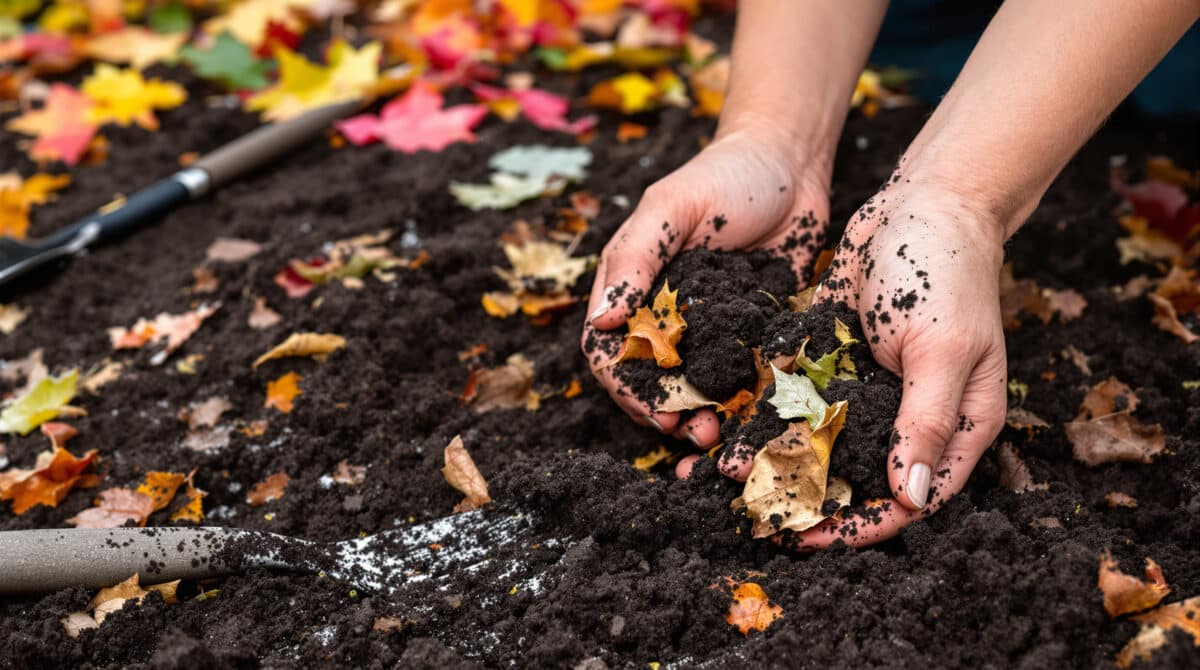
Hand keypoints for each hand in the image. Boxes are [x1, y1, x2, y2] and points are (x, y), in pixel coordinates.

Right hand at [582, 122, 831, 446]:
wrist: (793, 164)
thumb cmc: (723, 177)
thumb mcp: (671, 208)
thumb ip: (635, 259)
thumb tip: (603, 321)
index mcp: (635, 287)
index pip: (610, 350)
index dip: (624, 385)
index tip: (652, 408)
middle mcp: (668, 314)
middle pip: (650, 380)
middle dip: (664, 411)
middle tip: (690, 432)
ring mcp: (711, 328)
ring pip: (695, 387)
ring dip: (701, 416)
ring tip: (717, 435)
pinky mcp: (753, 332)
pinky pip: (743, 375)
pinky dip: (742, 401)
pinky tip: (753, 416)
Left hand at [768, 182, 1007, 548]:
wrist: (918, 201)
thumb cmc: (947, 272)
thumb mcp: (943, 349)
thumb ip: (925, 421)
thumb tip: (910, 497)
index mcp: (957, 422)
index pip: (914, 496)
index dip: (866, 524)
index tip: (815, 538)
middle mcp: (910, 414)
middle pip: (862, 476)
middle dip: (814, 501)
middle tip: (763, 521)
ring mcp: (870, 388)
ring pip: (824, 443)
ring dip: (782, 465)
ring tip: (732, 484)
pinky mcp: (834, 359)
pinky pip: (800, 399)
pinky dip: (768, 418)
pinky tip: (729, 434)